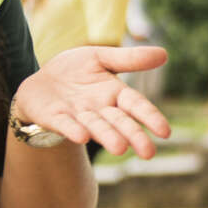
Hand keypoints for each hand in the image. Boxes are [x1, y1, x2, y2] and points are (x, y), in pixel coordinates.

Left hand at [13, 45, 171, 158]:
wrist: (41, 80)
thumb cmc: (75, 71)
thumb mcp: (100, 57)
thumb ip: (129, 58)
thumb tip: (165, 54)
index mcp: (115, 94)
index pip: (136, 105)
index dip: (150, 117)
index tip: (165, 132)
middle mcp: (100, 110)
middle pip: (120, 123)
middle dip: (133, 136)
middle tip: (148, 152)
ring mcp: (78, 116)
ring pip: (96, 127)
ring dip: (107, 137)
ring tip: (120, 148)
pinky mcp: (54, 118)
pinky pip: (65, 125)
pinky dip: (73, 130)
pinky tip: (82, 136)